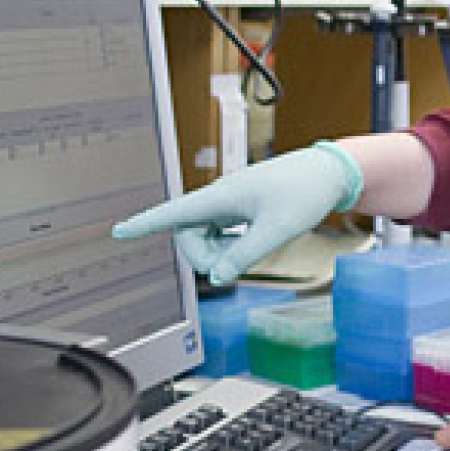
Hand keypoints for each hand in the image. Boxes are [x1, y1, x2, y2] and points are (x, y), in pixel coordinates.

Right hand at [111, 143, 359, 283]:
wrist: (330, 173)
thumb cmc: (305, 193)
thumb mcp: (276, 230)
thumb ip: (244, 255)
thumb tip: (217, 277)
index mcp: (222, 197)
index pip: (174, 212)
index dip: (146, 223)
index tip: (119, 231)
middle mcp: (221, 197)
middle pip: (187, 232)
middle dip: (201, 254)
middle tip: (233, 264)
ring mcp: (231, 202)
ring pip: (204, 234)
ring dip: (217, 251)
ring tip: (249, 252)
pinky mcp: (243, 207)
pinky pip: (220, 231)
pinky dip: (228, 245)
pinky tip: (250, 244)